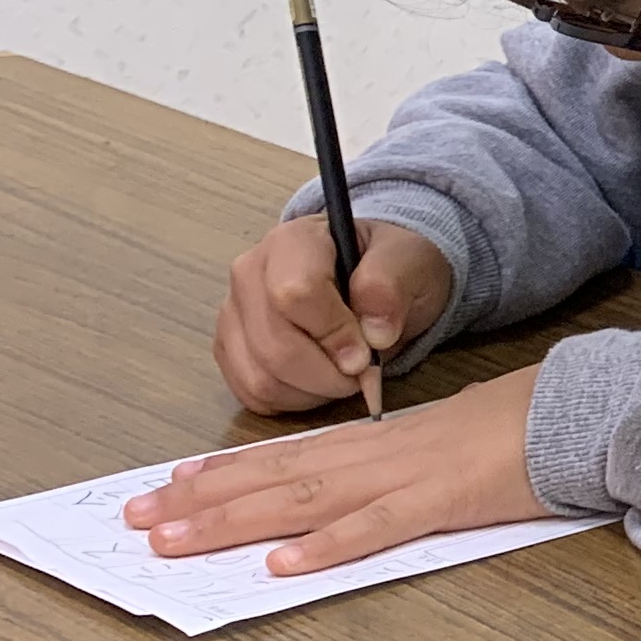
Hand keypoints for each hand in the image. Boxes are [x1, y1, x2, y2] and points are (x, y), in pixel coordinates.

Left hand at [125, 370, 550, 573]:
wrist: (581, 411)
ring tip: (175, 540)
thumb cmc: (523, 427)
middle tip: (138, 519)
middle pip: (275, 478)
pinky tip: (283, 566)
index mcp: (381, 443)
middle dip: (200, 500)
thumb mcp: (449, 440)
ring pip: (303, 501)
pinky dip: (327, 547)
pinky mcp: (444, 501)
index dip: (226, 471)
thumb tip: (365, 492)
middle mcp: (379, 455)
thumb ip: (405, 464)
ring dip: (232, 521)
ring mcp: (407, 477)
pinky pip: (377, 528)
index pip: (288, 457)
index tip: (172, 482)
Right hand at [215, 216, 456, 413]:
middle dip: (327, 374)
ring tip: (342, 373)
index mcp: (293, 241)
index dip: (334, 334)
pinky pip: (252, 393)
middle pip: (274, 346)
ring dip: (312, 391)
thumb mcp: (409, 262)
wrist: (376, 279)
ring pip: (260, 378)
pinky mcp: (231, 348)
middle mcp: (251, 274)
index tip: (367, 353)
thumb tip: (374, 333)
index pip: (295, 294)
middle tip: (362, 371)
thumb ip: (390, 287)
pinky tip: (318, 383)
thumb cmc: (391, 269)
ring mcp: (235, 314)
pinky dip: (292, 400)